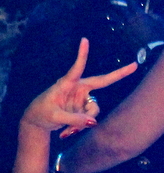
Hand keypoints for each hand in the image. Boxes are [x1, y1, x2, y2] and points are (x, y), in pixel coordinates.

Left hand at [21, 38, 136, 138]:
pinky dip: (79, 127)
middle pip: (102, 82)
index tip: (84, 40)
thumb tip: (93, 122)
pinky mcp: (83, 108)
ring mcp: (82, 98)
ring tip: (67, 132)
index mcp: (66, 84)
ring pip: (93, 110)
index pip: (76, 68)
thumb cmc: (41, 113)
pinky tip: (66, 133)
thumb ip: (72, 119)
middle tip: (134, 66)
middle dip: (119, 74)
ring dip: (82, 123)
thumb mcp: (53, 117)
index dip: (81, 55)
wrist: (37, 122)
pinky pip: (88, 119)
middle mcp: (78, 88)